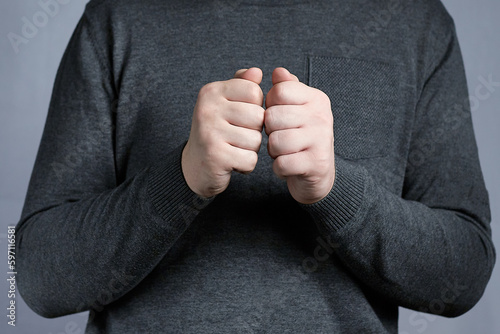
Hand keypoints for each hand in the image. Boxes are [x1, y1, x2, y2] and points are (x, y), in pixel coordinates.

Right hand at [182, 68, 264, 197]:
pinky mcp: (216, 156)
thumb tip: (257, 72)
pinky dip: (245, 166)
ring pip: (256, 140)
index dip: (256, 108)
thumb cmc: (216, 131)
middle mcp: (207, 109)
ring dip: (250, 150)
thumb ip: (243, 85)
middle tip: (236, 137)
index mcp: (211, 91)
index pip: (254, 92)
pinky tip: (232, 163)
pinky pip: (250, 160)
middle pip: (258, 117)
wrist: (194, 166)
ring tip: (233, 149)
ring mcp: (210, 133)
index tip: (240, 117)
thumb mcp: (226, 103)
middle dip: (254, 131)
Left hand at [265, 67, 334, 203]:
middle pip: (272, 117)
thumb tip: (277, 72)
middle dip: (269, 131)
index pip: (278, 91)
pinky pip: (282, 163)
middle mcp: (321, 116)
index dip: (270, 106)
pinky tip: (287, 167)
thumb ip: (285, 89)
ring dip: (273, 151)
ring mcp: (321, 140)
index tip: (279, 117)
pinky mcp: (316, 164)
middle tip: (280, 138)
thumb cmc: (300, 137)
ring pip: (275, 141)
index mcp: (316, 99)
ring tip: (284, 152)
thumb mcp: (294, 109)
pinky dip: (279, 168)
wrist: (319, 173)